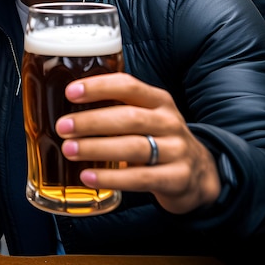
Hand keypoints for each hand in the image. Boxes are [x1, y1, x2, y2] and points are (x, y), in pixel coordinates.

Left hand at [55, 72, 220, 213]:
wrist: (200, 173)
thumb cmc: (159, 139)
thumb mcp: (146, 116)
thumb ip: (116, 108)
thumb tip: (67, 106)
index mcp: (158, 101)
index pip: (128, 86)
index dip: (99, 87)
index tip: (71, 92)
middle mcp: (169, 122)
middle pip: (129, 117)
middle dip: (92, 121)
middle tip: (63, 126)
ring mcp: (176, 150)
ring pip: (134, 146)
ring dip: (97, 148)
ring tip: (69, 149)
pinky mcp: (177, 179)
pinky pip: (141, 178)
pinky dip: (111, 178)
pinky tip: (88, 176)